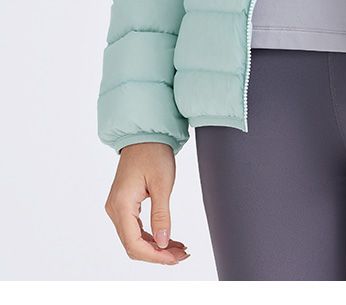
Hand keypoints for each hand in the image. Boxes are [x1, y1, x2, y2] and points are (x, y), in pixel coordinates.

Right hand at [104, 143, 190, 264]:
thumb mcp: (162, 183)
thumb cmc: (153, 153)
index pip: (134, 244)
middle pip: (133, 245)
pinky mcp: (124, 205)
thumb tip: (163, 243)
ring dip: (156, 247)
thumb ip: (162, 215)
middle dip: (158, 254)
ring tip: (180, 250)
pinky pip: (136, 229)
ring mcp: (117, 208)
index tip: (175, 258)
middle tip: (182, 255)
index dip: (155, 256)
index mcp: (121, 205)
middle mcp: (114, 210)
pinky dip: (152, 237)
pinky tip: (169, 240)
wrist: (144, 135)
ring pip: (134, 239)